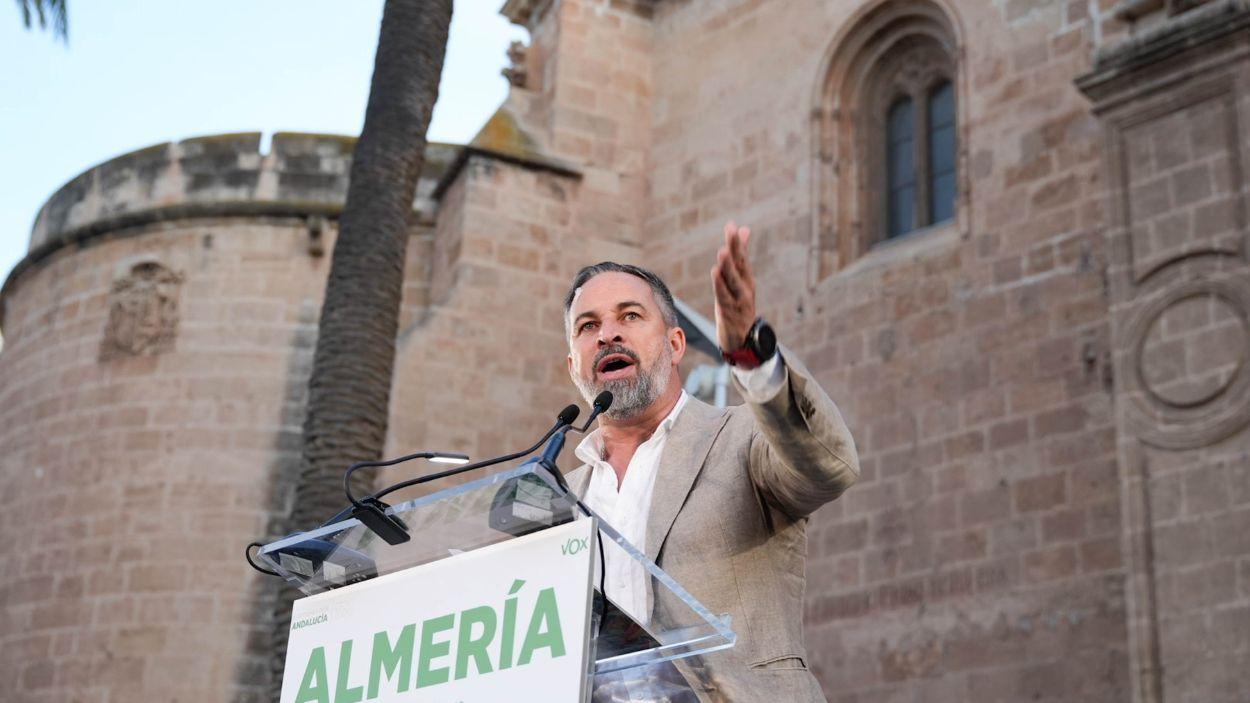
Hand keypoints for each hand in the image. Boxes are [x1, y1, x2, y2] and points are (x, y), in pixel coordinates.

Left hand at [711, 221, 755, 351]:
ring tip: (723, 251)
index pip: (742, 258)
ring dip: (728, 266)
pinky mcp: (730, 313)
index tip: (731, 225)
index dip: (737, 242)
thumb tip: (743, 229)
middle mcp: (745, 288)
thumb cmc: (739, 307)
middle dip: (735, 248)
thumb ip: (741, 256)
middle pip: (739, 266)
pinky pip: (724, 297)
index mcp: (747, 280)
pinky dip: (721, 286)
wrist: (744, 341)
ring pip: (733, 281)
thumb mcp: (740, 281)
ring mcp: (739, 301)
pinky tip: (716, 273)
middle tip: (731, 231)